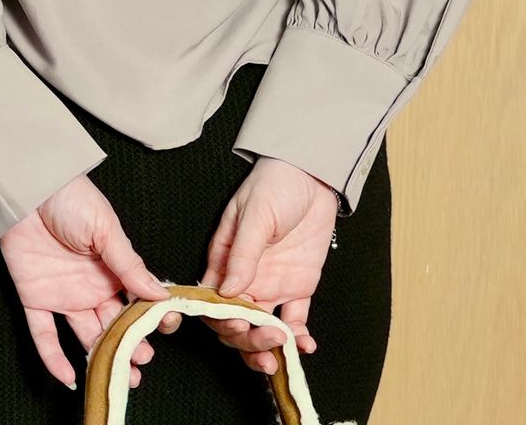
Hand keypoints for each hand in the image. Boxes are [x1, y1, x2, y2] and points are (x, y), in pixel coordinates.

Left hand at [0, 172, 176, 389]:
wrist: (30, 188)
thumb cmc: (72, 199)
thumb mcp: (106, 229)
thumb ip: (130, 265)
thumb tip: (160, 293)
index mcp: (112, 268)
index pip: (136, 300)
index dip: (149, 316)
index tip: (163, 328)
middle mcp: (91, 286)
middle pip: (114, 323)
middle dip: (131, 344)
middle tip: (142, 361)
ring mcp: (63, 294)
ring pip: (86, 335)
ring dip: (102, 357)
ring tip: (122, 376)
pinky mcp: (34, 299)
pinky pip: (44, 335)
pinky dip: (54, 358)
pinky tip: (70, 377)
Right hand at [161, 156, 337, 374]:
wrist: (312, 174)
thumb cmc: (274, 184)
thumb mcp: (255, 214)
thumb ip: (243, 253)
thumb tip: (228, 292)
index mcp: (224, 260)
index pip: (213, 301)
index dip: (220, 320)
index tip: (236, 325)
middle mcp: (245, 279)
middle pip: (237, 322)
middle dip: (246, 339)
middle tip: (264, 339)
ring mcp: (271, 285)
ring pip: (262, 328)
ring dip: (268, 346)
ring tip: (283, 350)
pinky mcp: (297, 287)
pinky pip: (295, 320)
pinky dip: (298, 338)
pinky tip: (305, 346)